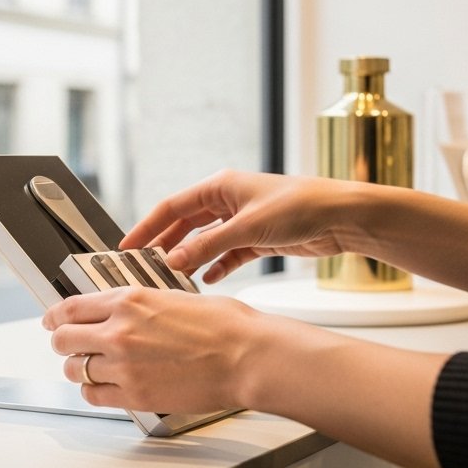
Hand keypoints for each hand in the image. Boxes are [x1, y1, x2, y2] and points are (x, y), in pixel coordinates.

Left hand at [43, 286, 273, 413]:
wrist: (246, 356)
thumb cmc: (226, 326)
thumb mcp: (176, 297)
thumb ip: (141, 306)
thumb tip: (125, 312)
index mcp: (130, 301)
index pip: (70, 308)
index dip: (55, 316)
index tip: (53, 320)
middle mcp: (119, 332)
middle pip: (62, 340)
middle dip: (63, 343)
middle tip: (69, 346)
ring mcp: (123, 366)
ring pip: (74, 370)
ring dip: (79, 369)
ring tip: (91, 368)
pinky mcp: (134, 395)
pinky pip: (94, 396)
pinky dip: (95, 392)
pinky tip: (106, 387)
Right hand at [120, 170, 359, 282]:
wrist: (341, 216)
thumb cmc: (299, 207)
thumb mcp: (247, 227)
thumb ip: (209, 246)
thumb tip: (174, 261)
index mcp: (220, 186)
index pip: (172, 206)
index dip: (148, 226)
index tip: (127, 246)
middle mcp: (229, 200)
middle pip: (186, 225)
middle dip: (166, 246)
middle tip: (145, 268)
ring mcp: (243, 220)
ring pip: (206, 241)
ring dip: (191, 259)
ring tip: (172, 280)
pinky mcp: (259, 238)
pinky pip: (228, 254)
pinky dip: (217, 267)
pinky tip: (207, 281)